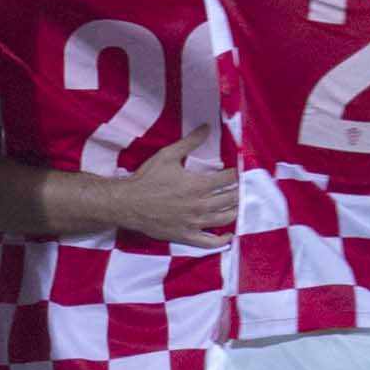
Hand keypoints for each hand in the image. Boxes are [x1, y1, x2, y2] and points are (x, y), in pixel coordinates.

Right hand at [115, 137, 240, 245]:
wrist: (128, 203)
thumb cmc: (148, 178)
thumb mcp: (168, 155)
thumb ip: (189, 142)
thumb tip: (206, 127)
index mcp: (197, 185)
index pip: (227, 179)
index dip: (235, 174)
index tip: (236, 171)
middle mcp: (199, 205)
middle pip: (230, 199)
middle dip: (238, 191)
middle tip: (241, 187)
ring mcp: (194, 223)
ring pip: (224, 219)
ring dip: (235, 211)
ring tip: (237, 205)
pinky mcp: (186, 236)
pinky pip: (209, 242)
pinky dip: (222, 240)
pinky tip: (228, 235)